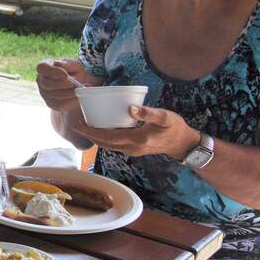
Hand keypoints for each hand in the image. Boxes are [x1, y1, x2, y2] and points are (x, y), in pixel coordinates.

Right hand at [36, 58, 97, 112]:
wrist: (79, 86)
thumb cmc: (74, 73)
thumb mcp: (75, 65)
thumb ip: (68, 63)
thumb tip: (59, 64)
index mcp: (44, 67)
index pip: (42, 68)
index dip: (52, 71)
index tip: (65, 75)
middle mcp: (41, 80)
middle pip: (46, 84)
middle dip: (62, 84)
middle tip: (75, 84)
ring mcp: (44, 93)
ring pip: (54, 95)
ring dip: (68, 93)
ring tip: (79, 89)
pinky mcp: (50, 103)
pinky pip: (59, 104)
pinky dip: (70, 100)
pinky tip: (77, 96)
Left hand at [74, 105, 200, 158]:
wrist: (183, 144)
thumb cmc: (175, 128)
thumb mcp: (165, 117)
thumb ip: (148, 113)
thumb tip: (130, 108)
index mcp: (136, 140)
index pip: (108, 137)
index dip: (92, 132)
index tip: (79, 125)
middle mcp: (131, 148)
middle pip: (104, 143)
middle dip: (89, 135)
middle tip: (76, 124)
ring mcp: (132, 151)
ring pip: (108, 146)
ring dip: (95, 137)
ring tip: (85, 126)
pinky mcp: (134, 150)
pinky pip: (114, 145)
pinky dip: (104, 138)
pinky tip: (101, 129)